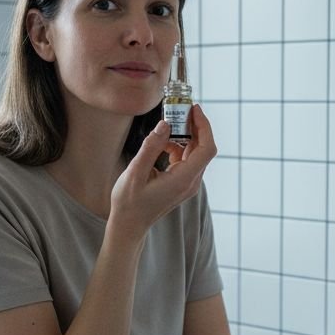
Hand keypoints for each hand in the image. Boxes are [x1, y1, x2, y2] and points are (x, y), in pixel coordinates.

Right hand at [108, 105, 216, 238]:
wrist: (129, 225)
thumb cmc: (129, 203)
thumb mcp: (135, 173)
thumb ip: (151, 147)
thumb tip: (165, 124)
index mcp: (183, 180)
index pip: (206, 148)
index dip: (204, 126)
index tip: (194, 109)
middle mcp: (190, 182)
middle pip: (203, 149)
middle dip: (195, 127)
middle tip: (180, 109)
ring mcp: (187, 184)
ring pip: (194, 153)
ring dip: (185, 136)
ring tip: (169, 123)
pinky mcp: (181, 183)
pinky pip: (185, 160)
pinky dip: (177, 147)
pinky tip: (162, 143)